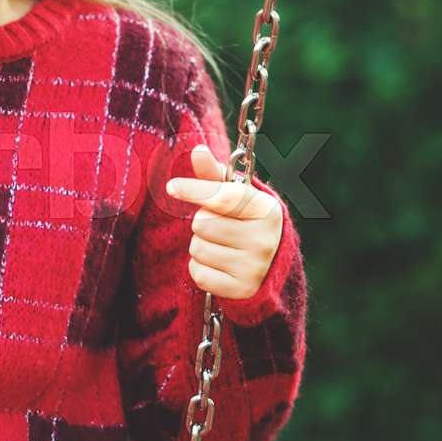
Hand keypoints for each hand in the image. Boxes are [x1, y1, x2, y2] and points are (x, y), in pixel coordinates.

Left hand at [166, 143, 283, 300]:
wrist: (269, 268)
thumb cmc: (245, 223)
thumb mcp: (237, 198)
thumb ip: (214, 176)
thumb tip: (197, 150)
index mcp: (267, 209)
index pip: (222, 197)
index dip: (194, 190)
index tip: (172, 187)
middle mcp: (265, 238)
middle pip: (202, 223)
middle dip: (202, 224)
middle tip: (220, 229)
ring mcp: (255, 267)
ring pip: (198, 248)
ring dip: (200, 247)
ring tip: (221, 248)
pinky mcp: (241, 290)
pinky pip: (199, 274)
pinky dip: (201, 270)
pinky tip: (219, 267)